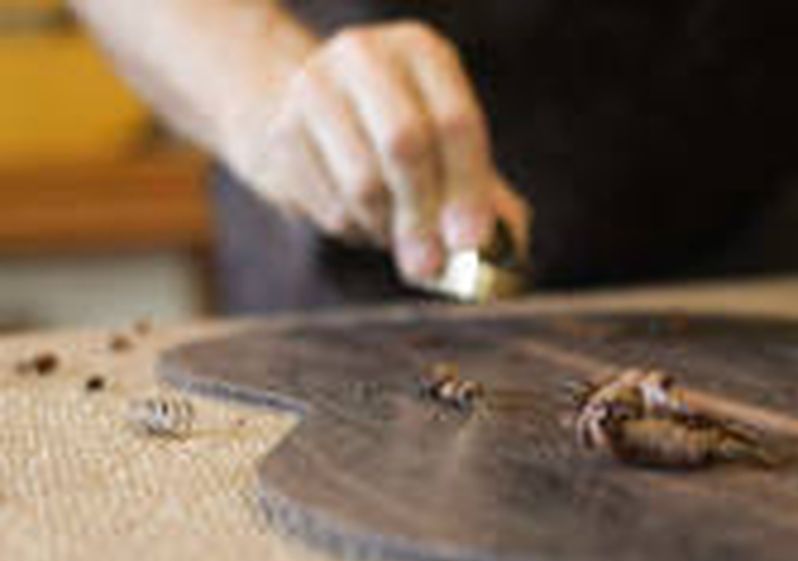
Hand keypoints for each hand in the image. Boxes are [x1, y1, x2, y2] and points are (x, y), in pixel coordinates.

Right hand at [219, 21, 528, 283]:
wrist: (308, 109)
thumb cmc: (400, 130)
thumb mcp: (447, 142)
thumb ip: (485, 192)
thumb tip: (509, 245)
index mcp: (421, 52)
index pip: (455, 121)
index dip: (468, 187)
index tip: (471, 240)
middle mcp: (365, 57)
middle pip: (404, 144)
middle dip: (424, 215)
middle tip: (432, 264)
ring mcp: (315, 89)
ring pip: (363, 183)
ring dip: (389, 228)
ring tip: (399, 233)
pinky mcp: (281, 133)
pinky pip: (331, 206)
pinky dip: (358, 230)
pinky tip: (364, 218)